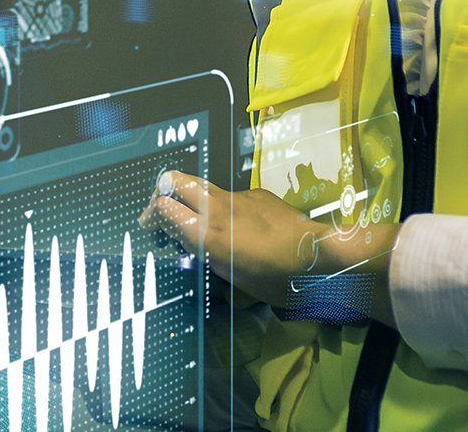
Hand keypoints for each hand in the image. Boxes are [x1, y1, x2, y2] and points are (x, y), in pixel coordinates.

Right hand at [138, 171, 322, 307]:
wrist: (317, 255)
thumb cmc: (277, 279)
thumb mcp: (237, 286)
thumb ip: (212, 268)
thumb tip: (203, 265)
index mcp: (207, 234)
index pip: (162, 207)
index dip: (151, 216)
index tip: (151, 228)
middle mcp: (216, 208)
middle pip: (174, 180)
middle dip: (161, 193)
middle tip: (162, 213)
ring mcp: (237, 197)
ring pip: (202, 185)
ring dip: (192, 199)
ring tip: (199, 222)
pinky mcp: (255, 194)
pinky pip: (230, 196)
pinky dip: (224, 208)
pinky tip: (240, 228)